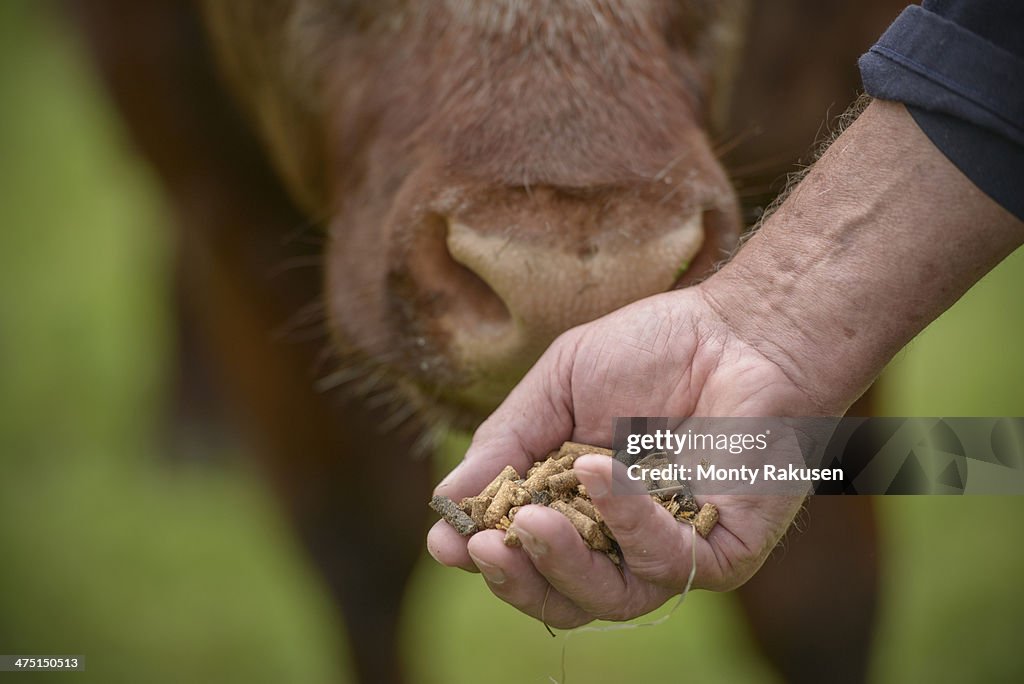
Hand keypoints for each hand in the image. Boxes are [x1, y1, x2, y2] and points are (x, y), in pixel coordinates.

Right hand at [426, 284, 830, 627]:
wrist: (740, 327)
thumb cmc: (652, 351)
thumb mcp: (557, 389)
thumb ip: (505, 444)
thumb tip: (445, 501)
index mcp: (581, 508)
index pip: (528, 556)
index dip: (488, 555)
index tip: (445, 539)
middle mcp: (625, 541)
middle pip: (564, 597)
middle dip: (518, 579)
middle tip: (483, 546)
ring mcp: (674, 550)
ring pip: (612, 597)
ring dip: (561, 563)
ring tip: (528, 519)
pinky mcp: (723, 551)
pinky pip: (667, 560)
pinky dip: (625, 520)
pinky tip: (596, 472)